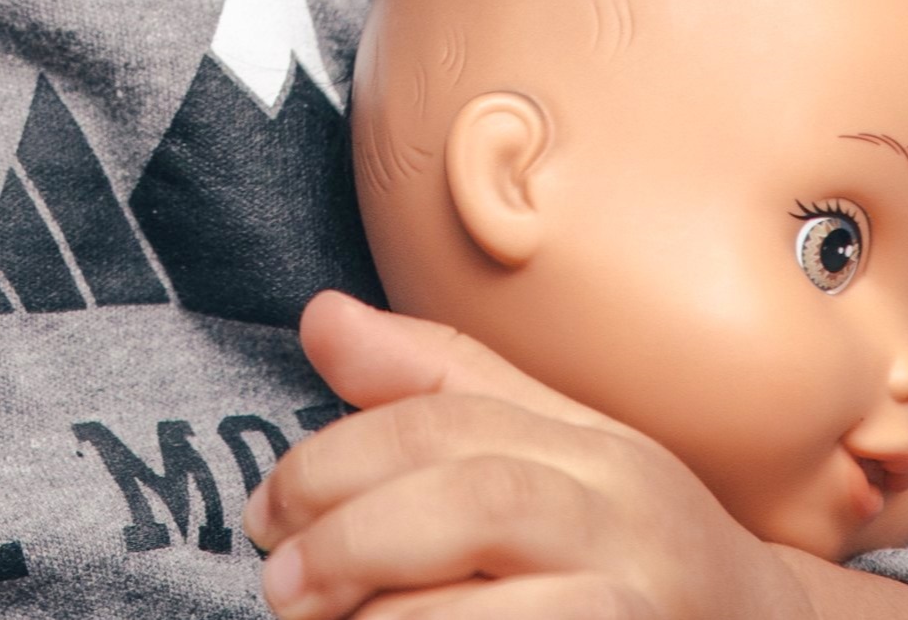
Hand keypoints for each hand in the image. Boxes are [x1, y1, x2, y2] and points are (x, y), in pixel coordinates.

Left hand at [252, 293, 907, 619]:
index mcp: (594, 448)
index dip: (340, 456)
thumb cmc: (633, 551)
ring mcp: (642, 604)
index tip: (266, 506)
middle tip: (281, 582)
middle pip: (481, 497)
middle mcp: (628, 517)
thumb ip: (440, 386)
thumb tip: (320, 317)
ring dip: (399, 618)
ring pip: (511, 602)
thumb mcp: (552, 453)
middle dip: (359, 536)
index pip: (455, 419)